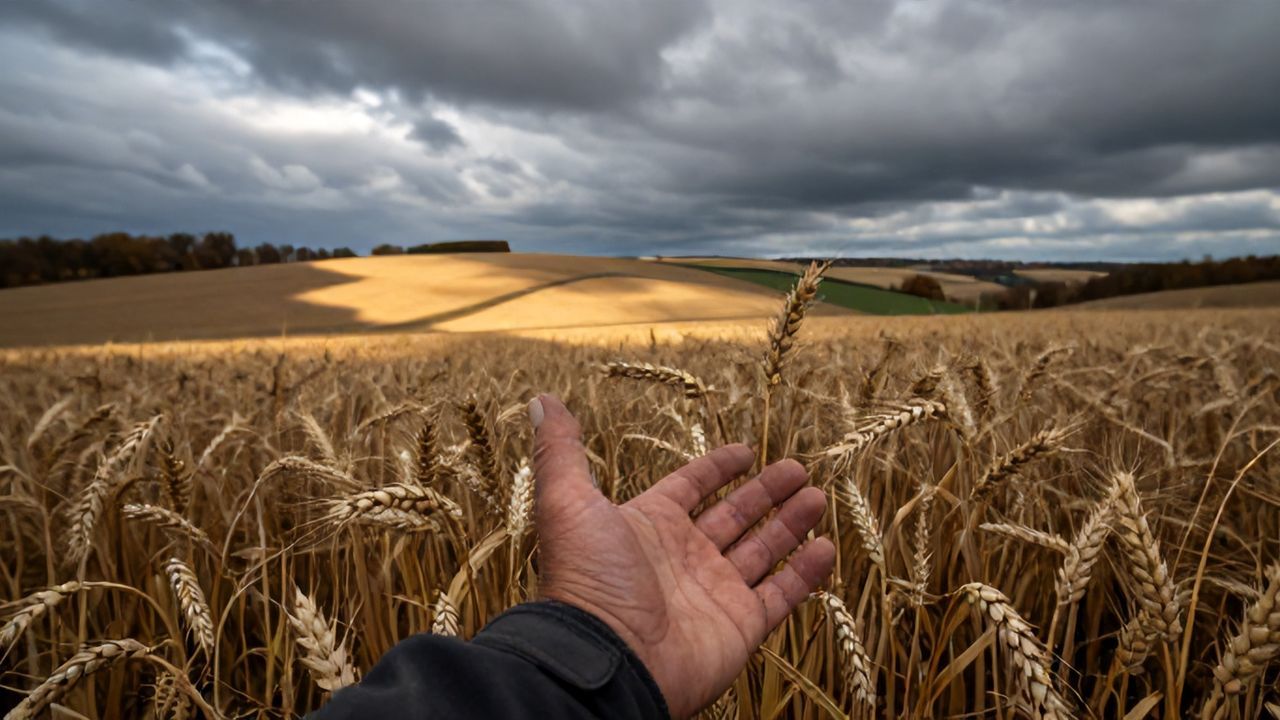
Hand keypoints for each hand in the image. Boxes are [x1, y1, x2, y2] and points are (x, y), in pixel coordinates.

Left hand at [529, 395, 834, 717]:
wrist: (608, 659)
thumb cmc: (587, 581)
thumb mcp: (567, 503)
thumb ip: (561, 452)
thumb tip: (542, 400)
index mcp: (647, 526)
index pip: (690, 488)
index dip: (717, 468)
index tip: (746, 449)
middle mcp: (683, 558)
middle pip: (733, 516)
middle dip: (766, 492)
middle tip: (799, 468)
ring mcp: (714, 593)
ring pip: (761, 550)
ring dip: (790, 524)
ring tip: (818, 496)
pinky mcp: (740, 625)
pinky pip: (780, 594)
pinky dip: (805, 573)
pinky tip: (827, 547)